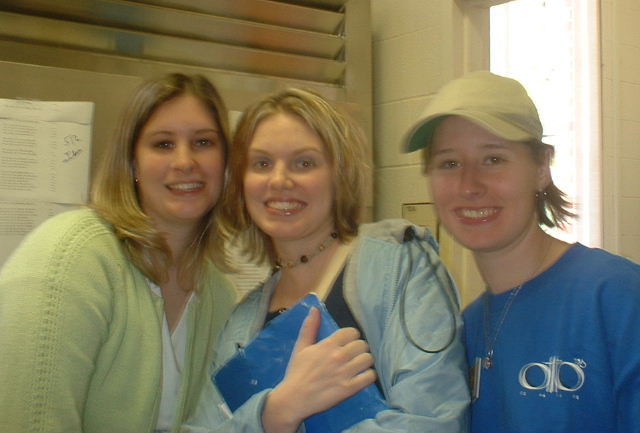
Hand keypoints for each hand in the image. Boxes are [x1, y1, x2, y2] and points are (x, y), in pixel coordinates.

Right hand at [261, 307, 375, 432]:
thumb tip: (315, 309)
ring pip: (368, 359)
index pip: (352, 332)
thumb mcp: (301, 347)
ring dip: (365, 362)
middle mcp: (338, 356)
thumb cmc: (297, 372)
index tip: (347, 344)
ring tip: (358, 366)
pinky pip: (370, 376)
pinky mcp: (350, 389)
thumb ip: (310, 327)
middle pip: (363, 344)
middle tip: (352, 356)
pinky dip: (368, 376)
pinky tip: (361, 377)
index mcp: (328, 345)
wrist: (294, 399)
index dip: (351, 337)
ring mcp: (345, 373)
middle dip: (358, 349)